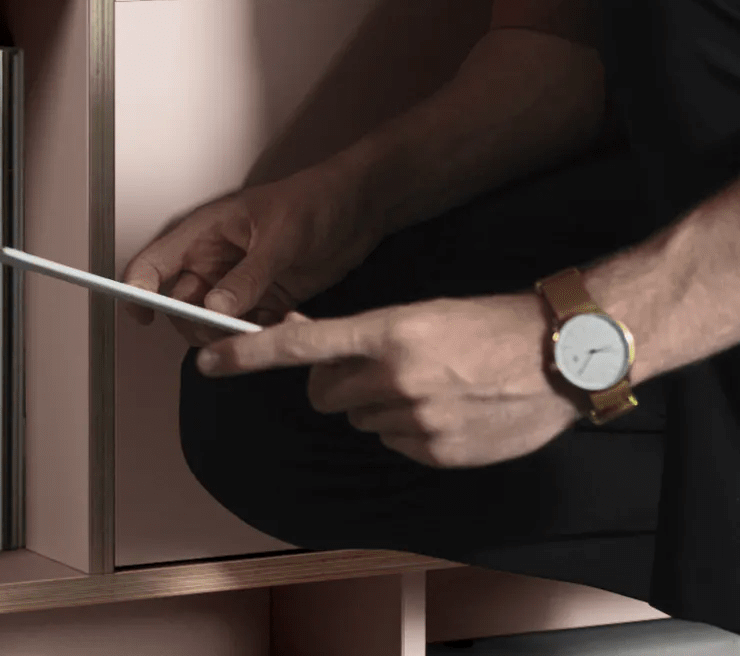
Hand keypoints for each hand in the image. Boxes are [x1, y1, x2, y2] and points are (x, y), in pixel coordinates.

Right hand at [122, 166, 380, 345]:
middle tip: (227, 330)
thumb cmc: (314, 201)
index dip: (138, 289)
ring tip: (266, 329)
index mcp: (204, 235)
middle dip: (197, 324)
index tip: (141, 316)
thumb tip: (214, 310)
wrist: (360, 207)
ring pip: (215, 323)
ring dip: (233, 335)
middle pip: (182, 304)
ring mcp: (239, 283)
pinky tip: (287, 324)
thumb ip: (247, 276)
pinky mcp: (266, 300)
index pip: (154, 264)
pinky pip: (249, 329)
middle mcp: (214, 261)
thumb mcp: (279, 237)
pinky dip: (262, 337)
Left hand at [196, 294, 581, 467]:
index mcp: (386, 332)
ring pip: (359, 420)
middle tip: (372, 368)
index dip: (246, 354)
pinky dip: (408, 430)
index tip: (205, 361)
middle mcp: (394, 378)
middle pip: (323, 393)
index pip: (298, 345)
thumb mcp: (416, 313)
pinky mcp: (439, 452)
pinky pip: (394, 443)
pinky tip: (445, 409)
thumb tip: (297, 335)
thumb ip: (357, 334)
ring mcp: (418, 419)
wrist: (560, 356)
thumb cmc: (484, 325)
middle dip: (333, 383)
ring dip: (375, 406)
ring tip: (427, 384)